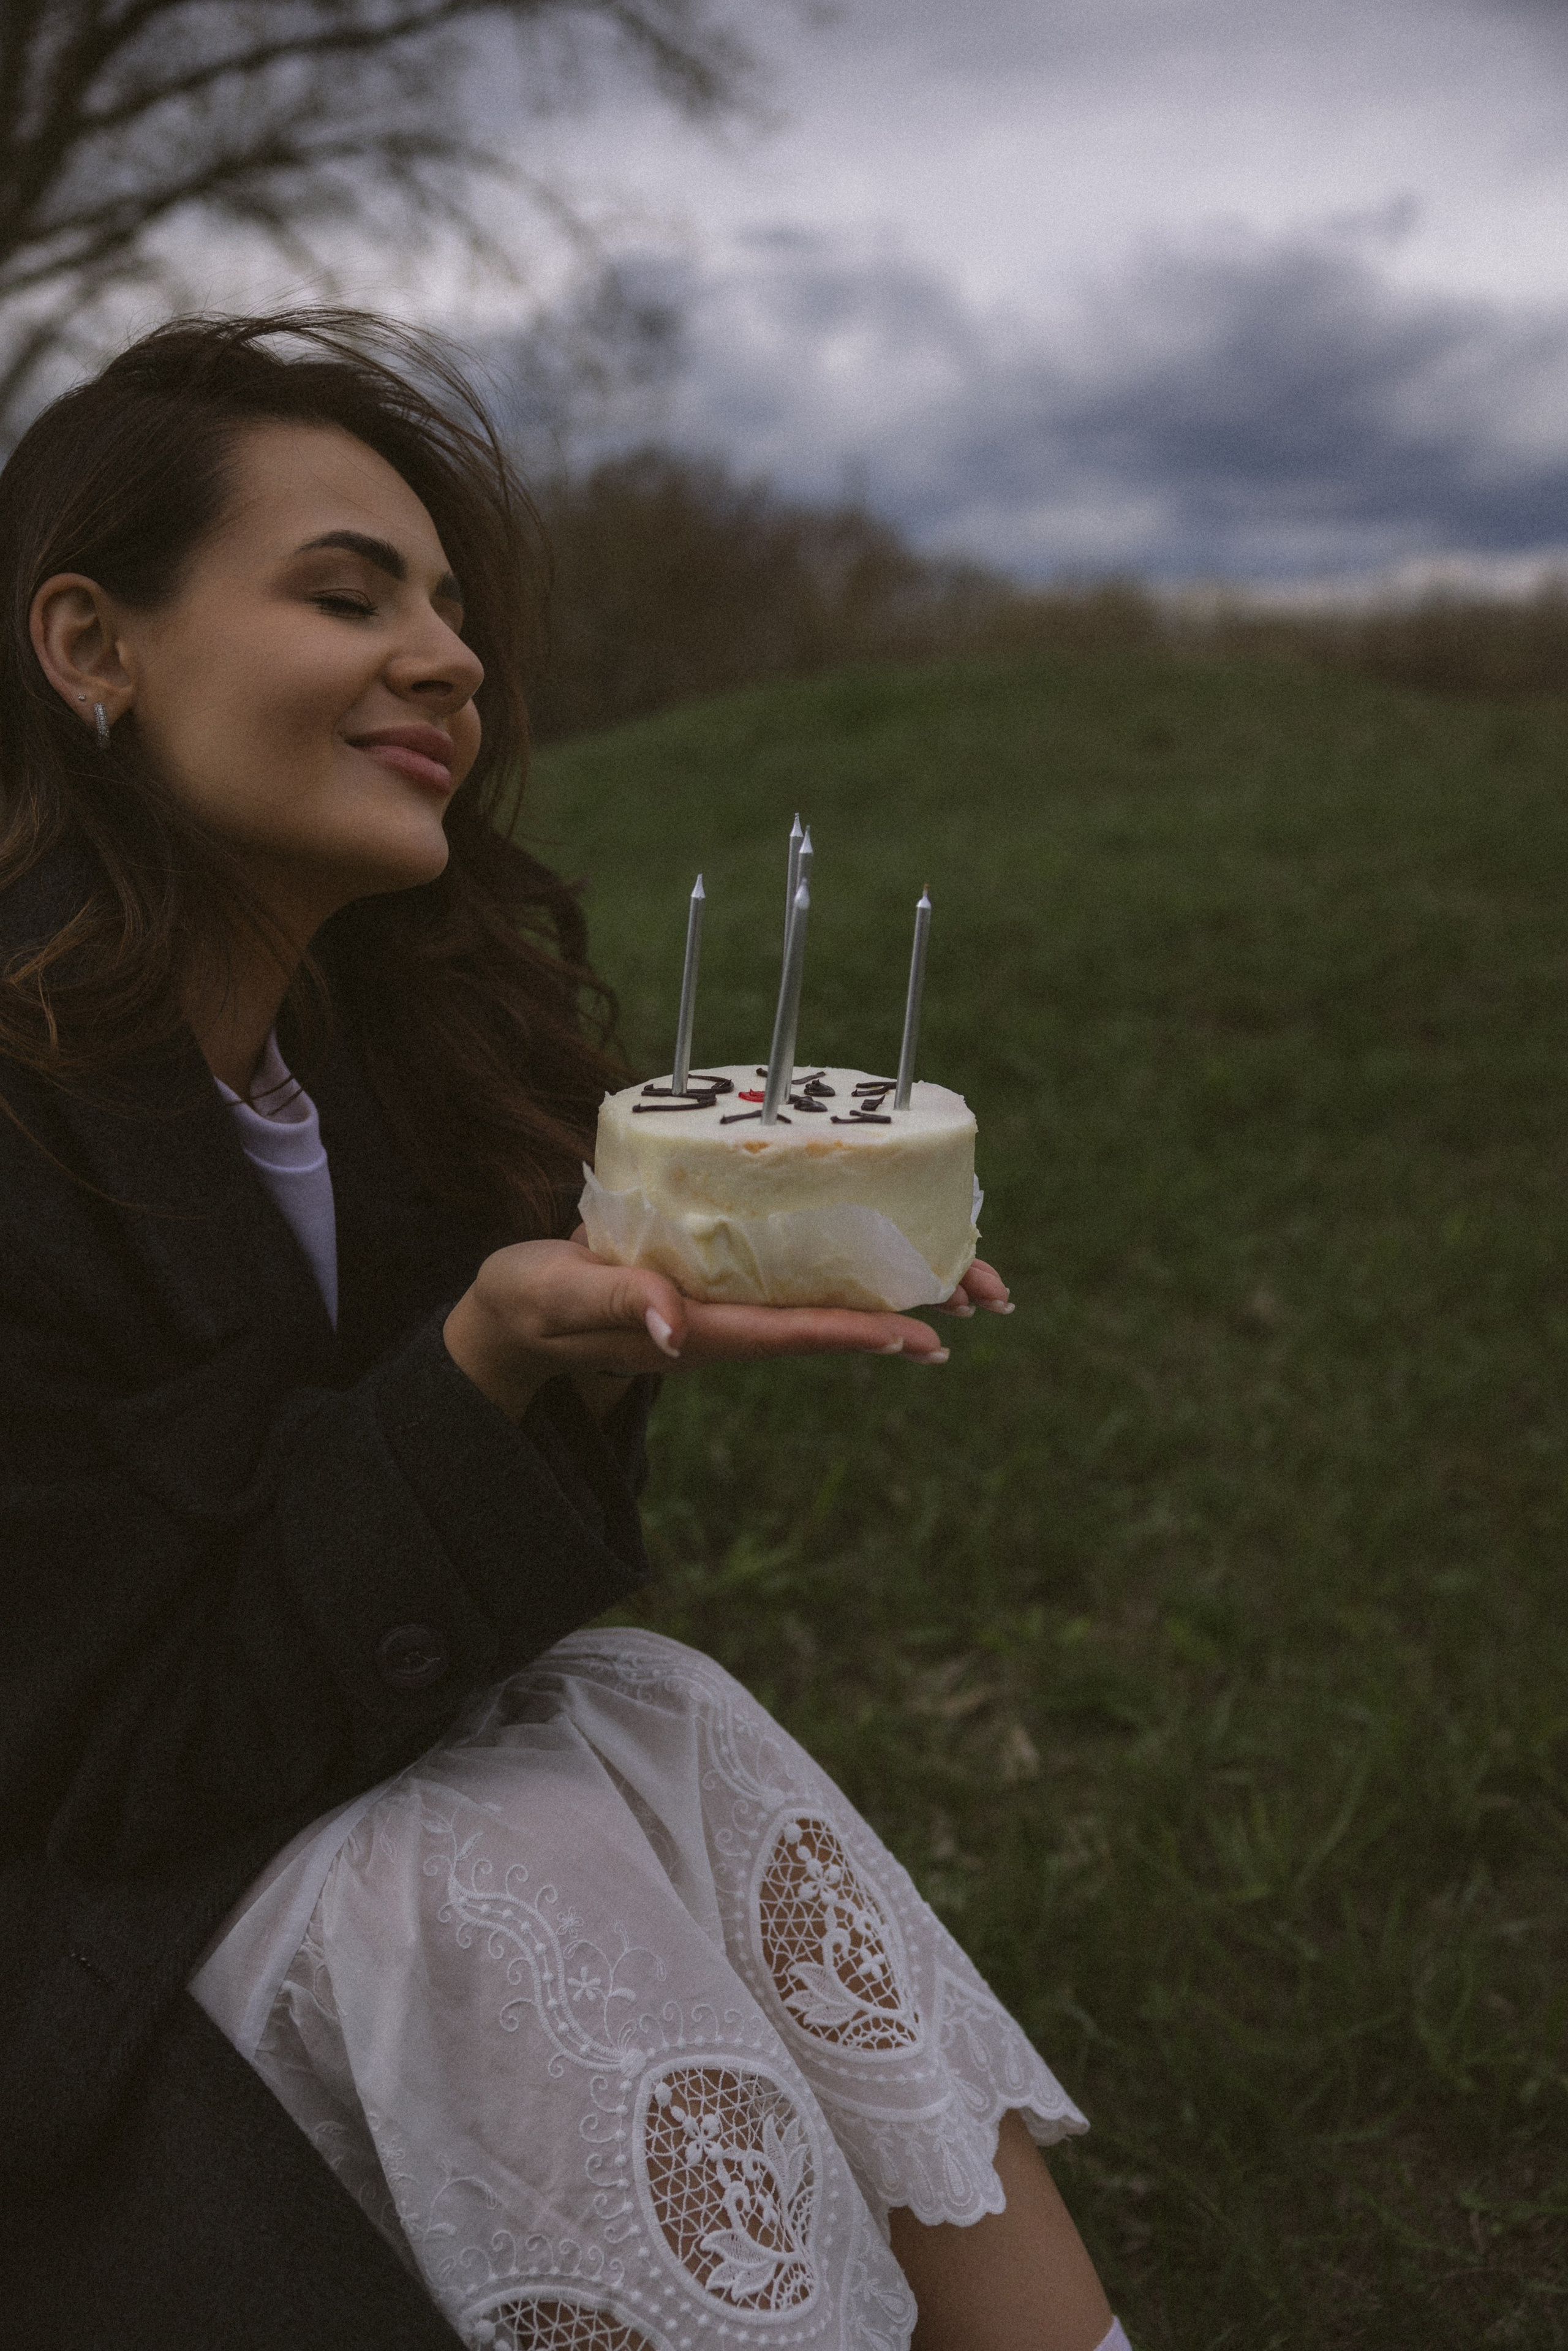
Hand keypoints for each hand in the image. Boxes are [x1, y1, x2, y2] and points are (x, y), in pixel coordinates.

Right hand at [443, 1237, 1011, 1421]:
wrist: (516, 1315)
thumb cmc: (533, 1304)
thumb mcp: (560, 1295)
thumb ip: (614, 1302)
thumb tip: (672, 1324)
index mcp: (695, 1332)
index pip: (790, 1334)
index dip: (857, 1332)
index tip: (924, 1336)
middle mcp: (726, 1325)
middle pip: (831, 1322)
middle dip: (909, 1311)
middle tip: (989, 1298)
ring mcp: (728, 1307)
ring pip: (826, 1301)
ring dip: (896, 1291)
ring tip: (972, 1281)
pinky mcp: (720, 1281)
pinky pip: (800, 1276)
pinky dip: (852, 1264)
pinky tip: (891, 1246)